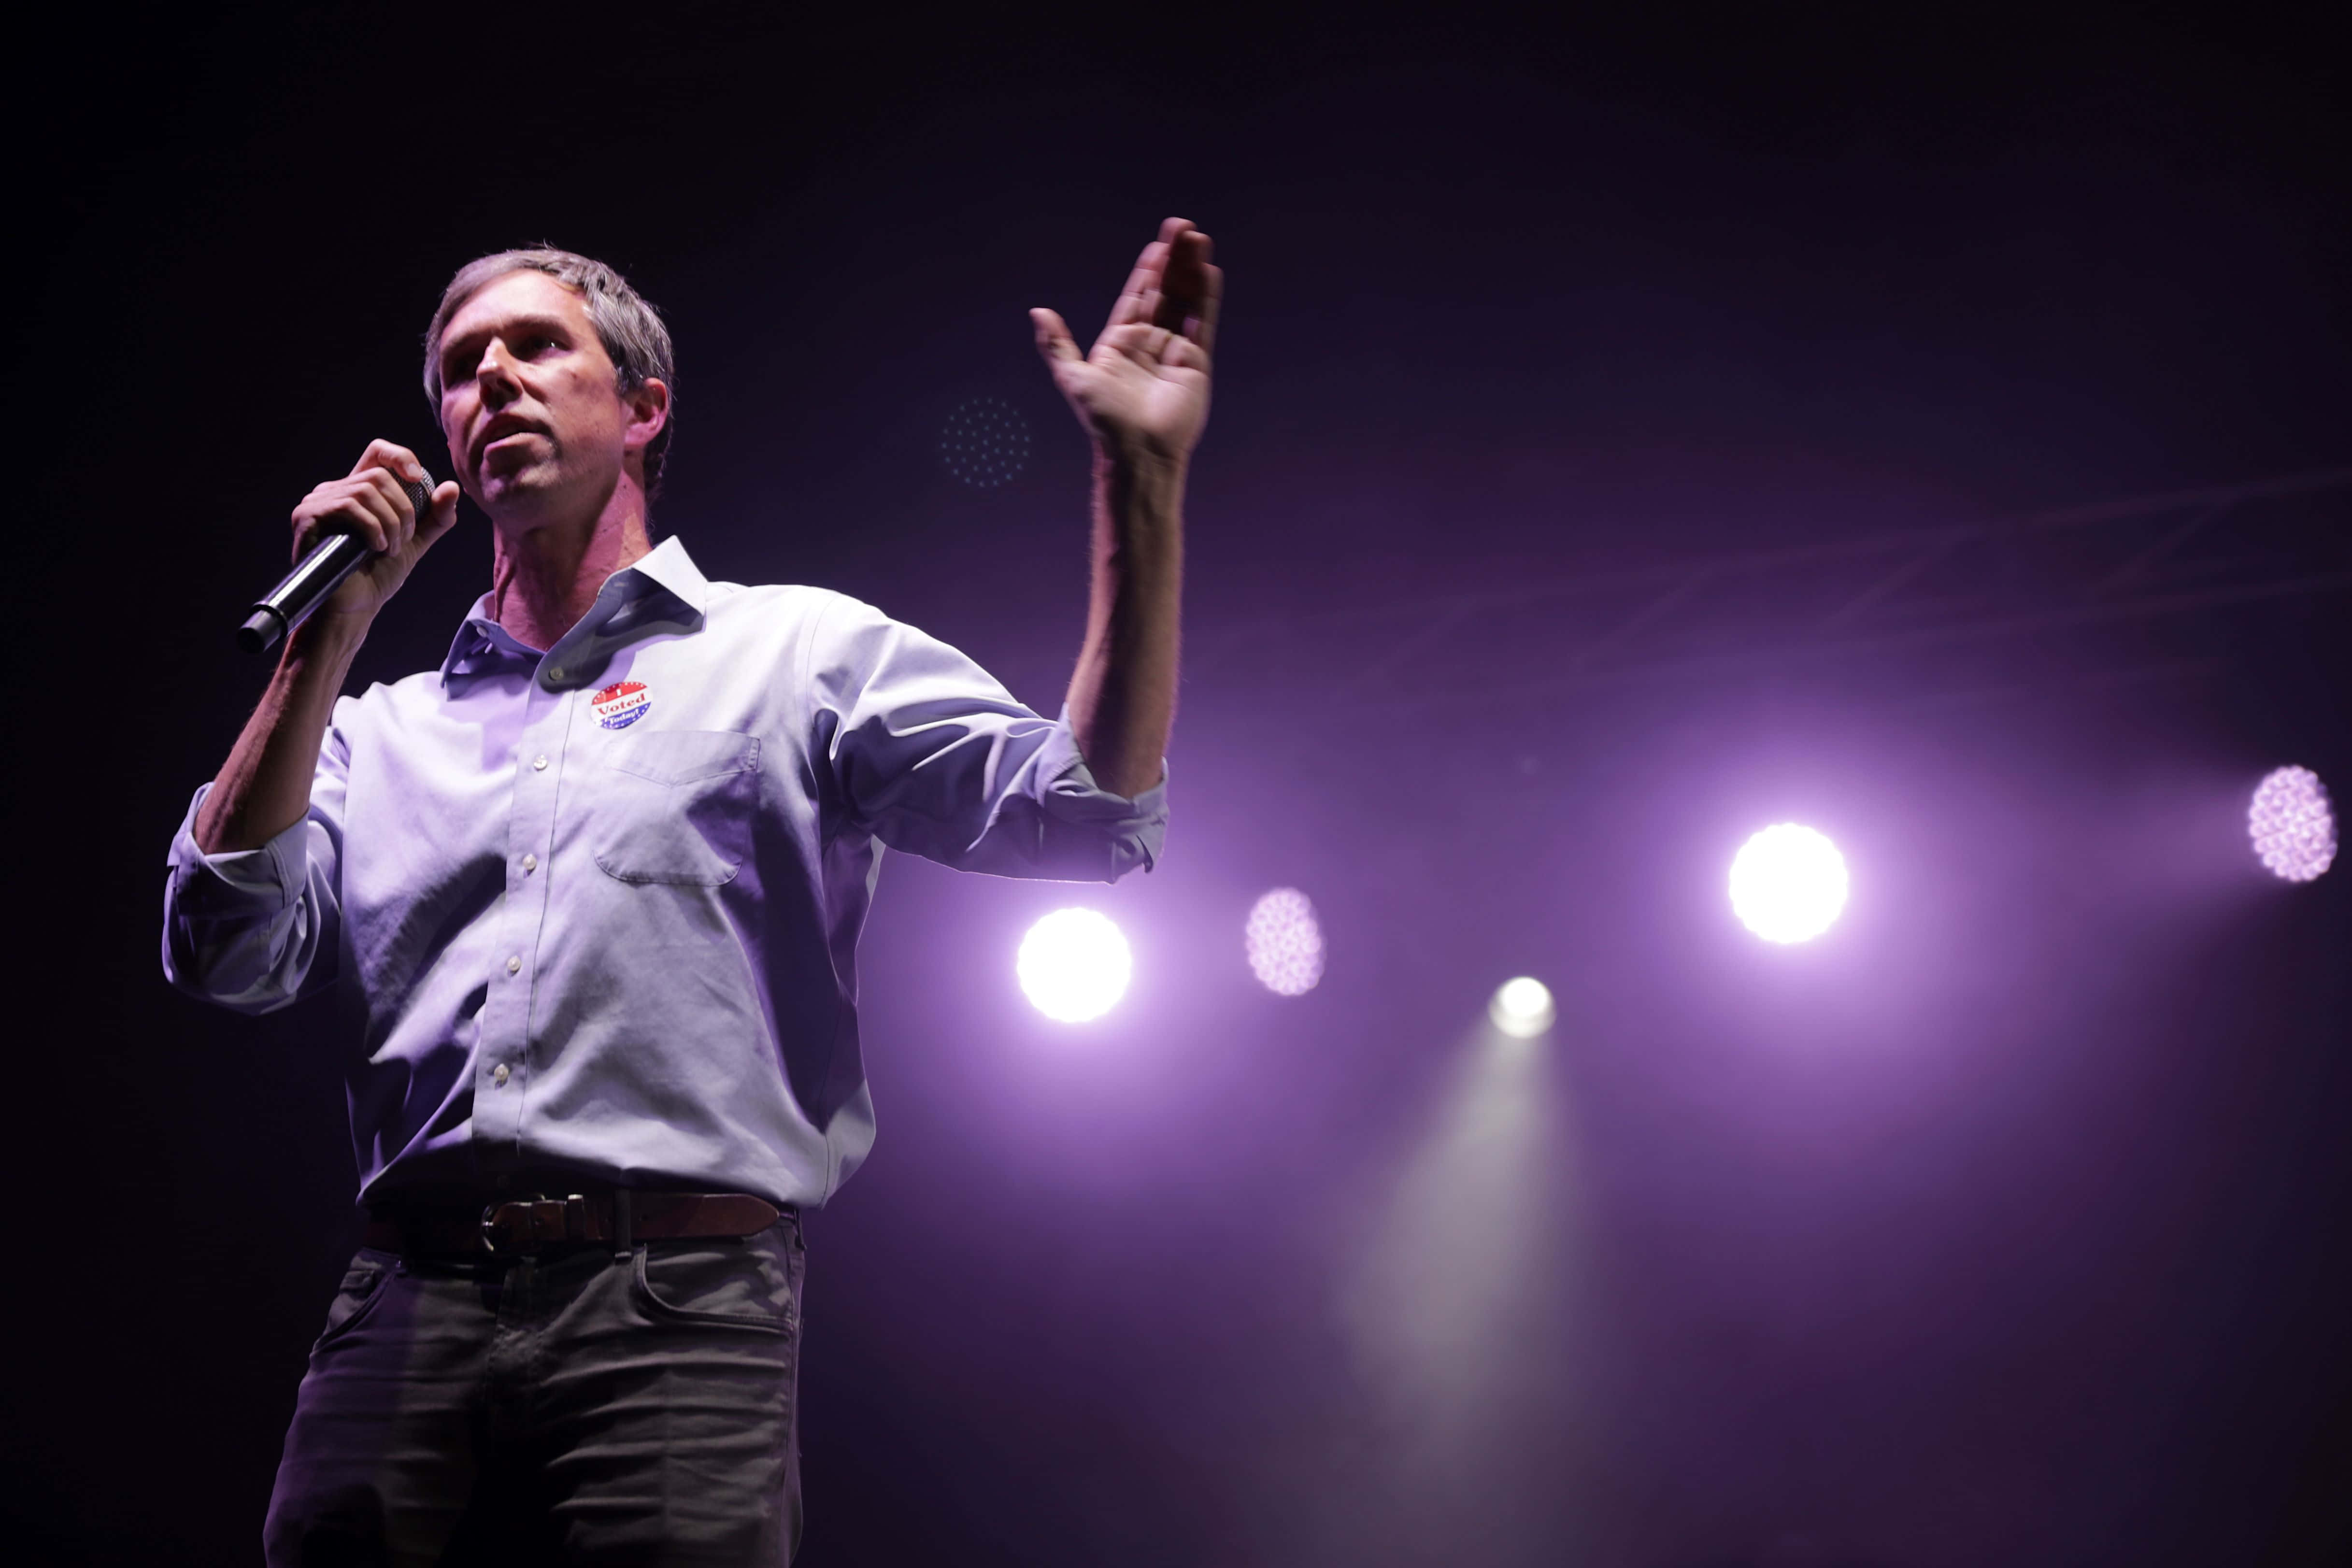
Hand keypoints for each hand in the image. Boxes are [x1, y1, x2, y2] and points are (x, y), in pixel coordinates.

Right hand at [288, 440, 462, 632]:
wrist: (354, 608)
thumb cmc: (378, 575)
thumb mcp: (414, 542)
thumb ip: (435, 517)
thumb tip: (451, 487)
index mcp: (358, 491)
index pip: (378, 453)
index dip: (401, 457)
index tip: (419, 480)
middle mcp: (334, 490)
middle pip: (379, 476)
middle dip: (403, 510)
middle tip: (403, 541)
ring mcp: (317, 502)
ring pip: (365, 490)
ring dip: (390, 523)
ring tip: (390, 549)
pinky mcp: (306, 517)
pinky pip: (347, 506)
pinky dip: (372, 527)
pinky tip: (376, 548)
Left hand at [1032, 217, 1220, 465]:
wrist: (1137, 450)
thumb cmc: (1104, 419)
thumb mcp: (1073, 378)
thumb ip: (1057, 345)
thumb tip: (1037, 311)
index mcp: (1121, 342)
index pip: (1137, 297)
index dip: (1147, 271)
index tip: (1157, 246)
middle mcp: (1149, 343)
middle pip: (1165, 292)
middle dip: (1173, 260)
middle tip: (1182, 228)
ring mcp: (1174, 351)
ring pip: (1185, 301)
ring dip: (1191, 270)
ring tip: (1197, 239)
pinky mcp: (1196, 362)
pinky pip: (1203, 323)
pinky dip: (1206, 297)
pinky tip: (1209, 271)